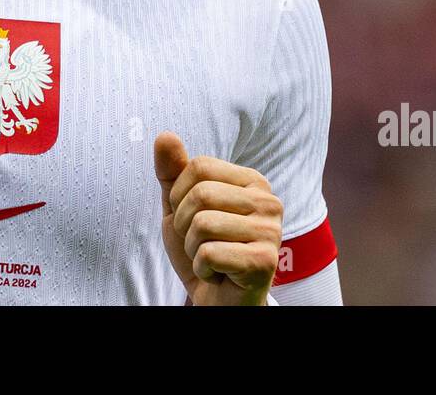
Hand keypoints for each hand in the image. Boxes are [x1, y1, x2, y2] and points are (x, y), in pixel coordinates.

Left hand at [152, 131, 282, 305]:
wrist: (220, 299)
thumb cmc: (204, 249)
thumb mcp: (180, 207)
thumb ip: (172, 172)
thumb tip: (164, 135)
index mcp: (252, 181)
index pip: (199, 166)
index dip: (180, 194)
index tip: (190, 217)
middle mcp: (268, 201)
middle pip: (201, 194)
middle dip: (185, 224)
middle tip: (199, 242)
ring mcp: (270, 231)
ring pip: (203, 224)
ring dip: (193, 249)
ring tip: (210, 258)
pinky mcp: (265, 261)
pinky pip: (209, 253)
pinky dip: (202, 268)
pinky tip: (218, 273)